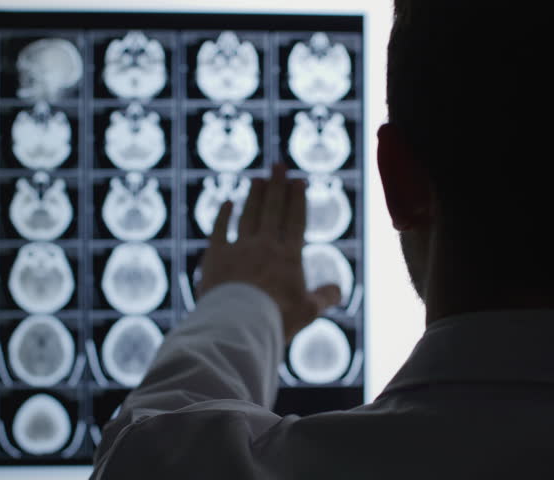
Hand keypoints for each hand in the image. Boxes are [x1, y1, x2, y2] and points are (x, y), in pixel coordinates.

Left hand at [195, 164, 341, 341]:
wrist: (238, 323)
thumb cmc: (277, 319)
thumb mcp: (308, 312)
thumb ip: (324, 298)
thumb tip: (338, 289)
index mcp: (289, 256)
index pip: (295, 220)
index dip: (297, 199)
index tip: (299, 180)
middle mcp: (264, 246)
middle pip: (272, 210)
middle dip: (276, 186)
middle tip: (278, 165)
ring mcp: (238, 249)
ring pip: (247, 215)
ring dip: (253, 196)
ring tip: (257, 179)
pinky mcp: (215, 257)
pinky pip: (219, 230)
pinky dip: (223, 215)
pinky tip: (227, 202)